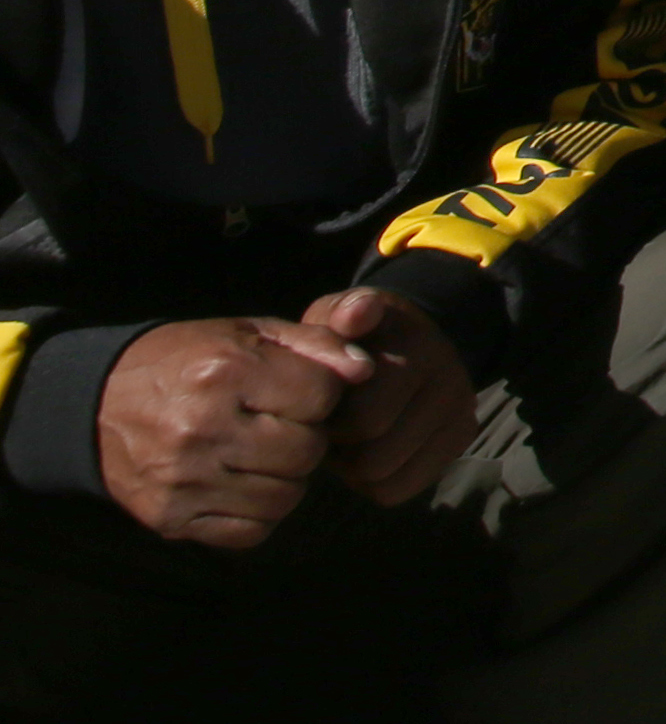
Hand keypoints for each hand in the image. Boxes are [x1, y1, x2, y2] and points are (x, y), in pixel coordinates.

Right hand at [94, 314, 365, 547]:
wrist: (99, 404)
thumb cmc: (189, 361)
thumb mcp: (249, 333)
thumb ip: (316, 345)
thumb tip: (366, 370)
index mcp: (224, 372)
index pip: (322, 397)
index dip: (323, 394)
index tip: (300, 390)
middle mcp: (201, 429)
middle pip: (307, 452)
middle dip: (308, 437)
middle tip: (282, 424)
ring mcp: (183, 480)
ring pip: (285, 497)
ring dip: (287, 476)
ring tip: (262, 452)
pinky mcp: (170, 518)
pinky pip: (252, 530)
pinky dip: (260, 511)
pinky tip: (243, 482)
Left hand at [300, 289, 475, 505]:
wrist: (413, 338)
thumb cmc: (358, 337)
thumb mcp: (337, 316)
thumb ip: (337, 315)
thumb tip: (359, 313)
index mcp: (416, 349)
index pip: (365, 420)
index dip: (330, 420)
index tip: (322, 404)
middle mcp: (449, 380)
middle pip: (373, 457)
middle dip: (342, 448)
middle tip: (334, 426)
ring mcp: (461, 411)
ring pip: (385, 478)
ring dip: (355, 467)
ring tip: (351, 438)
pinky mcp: (462, 438)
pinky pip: (400, 490)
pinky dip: (376, 481)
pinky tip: (372, 449)